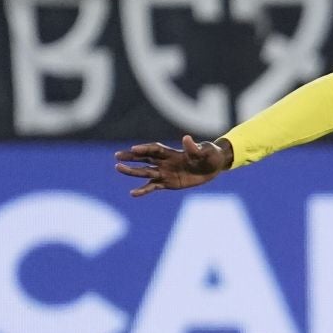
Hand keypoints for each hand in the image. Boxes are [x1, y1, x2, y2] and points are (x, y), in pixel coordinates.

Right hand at [115, 135, 233, 195]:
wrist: (214, 167)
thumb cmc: (210, 154)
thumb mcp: (205, 151)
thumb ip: (194, 148)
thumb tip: (186, 139)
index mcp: (173, 153)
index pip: (156, 150)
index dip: (145, 149)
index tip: (134, 149)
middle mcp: (166, 162)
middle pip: (145, 158)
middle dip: (132, 157)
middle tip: (117, 156)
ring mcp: (166, 173)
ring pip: (146, 172)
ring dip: (132, 171)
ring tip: (118, 168)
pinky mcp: (169, 183)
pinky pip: (154, 186)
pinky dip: (143, 190)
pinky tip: (133, 193)